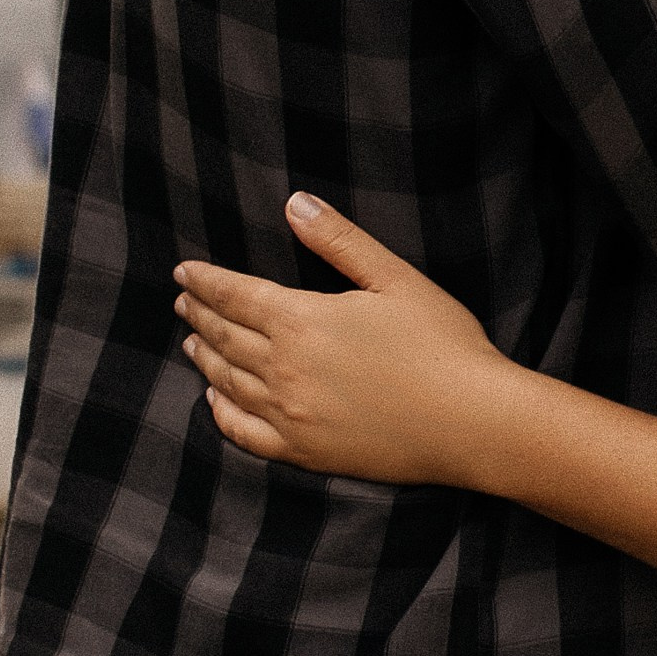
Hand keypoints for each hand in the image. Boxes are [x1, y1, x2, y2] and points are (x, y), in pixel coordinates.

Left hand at [173, 193, 509, 487]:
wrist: (473, 423)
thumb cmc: (444, 344)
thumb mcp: (395, 279)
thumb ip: (339, 240)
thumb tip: (295, 202)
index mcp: (302, 321)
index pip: (234, 295)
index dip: (205, 281)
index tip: (183, 272)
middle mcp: (284, 370)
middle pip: (224, 336)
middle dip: (200, 314)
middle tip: (183, 301)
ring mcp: (290, 416)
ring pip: (228, 382)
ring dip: (205, 357)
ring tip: (192, 341)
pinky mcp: (305, 452)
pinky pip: (244, 433)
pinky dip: (221, 413)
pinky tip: (215, 400)